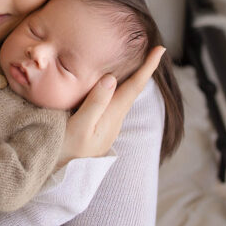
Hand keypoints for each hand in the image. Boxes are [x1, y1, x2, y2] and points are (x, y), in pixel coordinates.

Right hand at [57, 46, 164, 166]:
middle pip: (134, 89)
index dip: (148, 67)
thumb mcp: (79, 126)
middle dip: (144, 69)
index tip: (161, 49)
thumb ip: (95, 103)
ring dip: (133, 78)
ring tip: (138, 61)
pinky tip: (113, 84)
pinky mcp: (101, 126)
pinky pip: (114, 101)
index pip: (135, 86)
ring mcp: (109, 124)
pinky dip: (119, 87)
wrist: (64, 176)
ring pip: (125, 95)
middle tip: (153, 49)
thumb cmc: (67, 150)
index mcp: (112, 115)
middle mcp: (115, 118)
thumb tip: (111, 77)